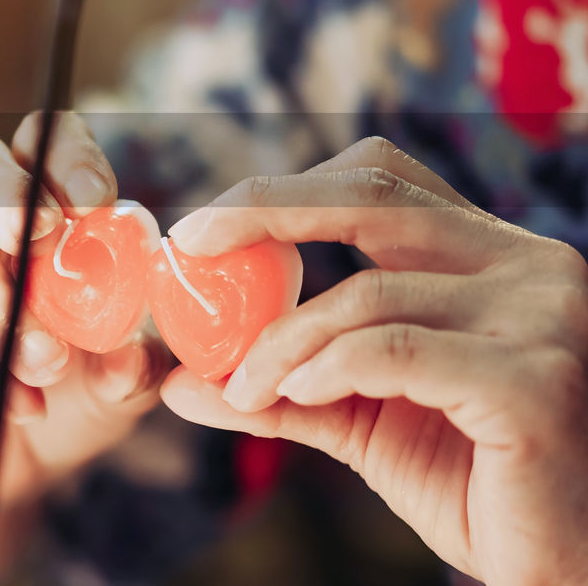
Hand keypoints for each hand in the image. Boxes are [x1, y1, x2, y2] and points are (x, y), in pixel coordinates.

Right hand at [0, 111, 169, 503]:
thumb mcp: (123, 378)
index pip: (48, 140)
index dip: (67, 157)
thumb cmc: (79, 388)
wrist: (20, 458)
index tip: (92, 203)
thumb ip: (136, 365)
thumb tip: (128, 360)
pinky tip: (23, 404)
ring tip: (48, 362)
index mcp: (47, 199)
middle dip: (1, 194)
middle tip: (34, 237)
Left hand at [161, 137, 587, 585]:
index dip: (282, 190)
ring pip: (365, 293)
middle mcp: (525, 264)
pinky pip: (392, 351)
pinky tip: (299, 394)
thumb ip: (281, 389)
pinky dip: (325, 369)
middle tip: (190, 246)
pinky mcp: (535, 381)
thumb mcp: (363, 418)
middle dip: (263, 210)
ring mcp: (540, 316)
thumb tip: (177, 380)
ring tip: (246, 389)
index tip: (200, 228)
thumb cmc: (472, 480)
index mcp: (487, 253)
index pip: (377, 179)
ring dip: (281, 342)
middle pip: (371, 196)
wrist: (559, 564)